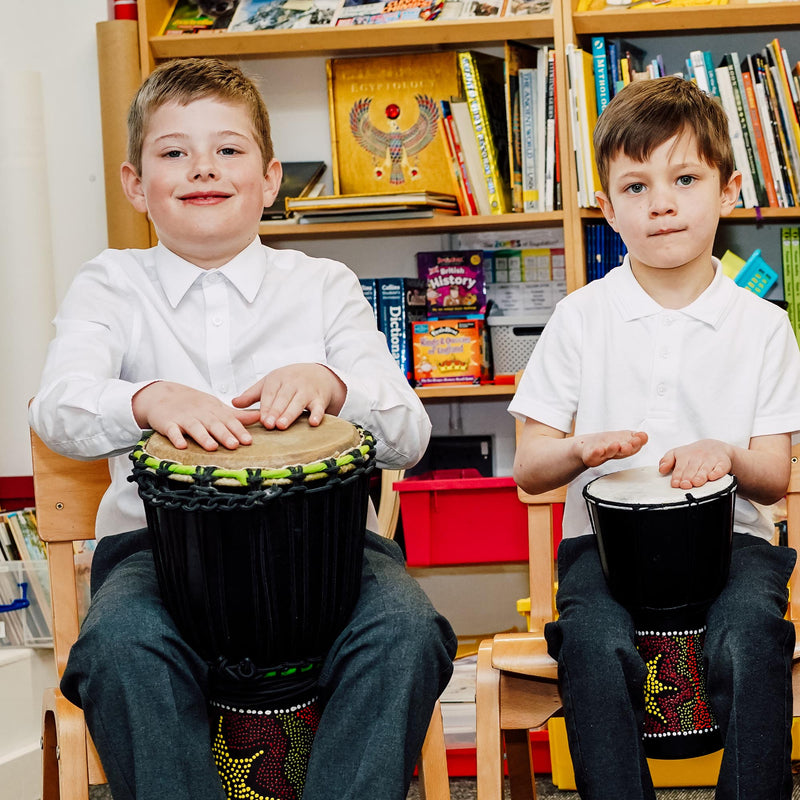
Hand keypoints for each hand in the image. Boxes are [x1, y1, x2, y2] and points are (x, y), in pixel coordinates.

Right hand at [132, 381, 260, 450]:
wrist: (163, 395)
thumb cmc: (195, 405)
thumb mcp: (217, 408)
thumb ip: (237, 415)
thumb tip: (260, 417)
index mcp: (214, 410)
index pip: (228, 420)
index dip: (238, 430)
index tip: (248, 441)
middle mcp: (200, 413)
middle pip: (213, 424)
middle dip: (224, 434)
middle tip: (235, 445)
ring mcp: (183, 418)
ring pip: (195, 427)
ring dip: (203, 437)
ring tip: (212, 447)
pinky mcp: (167, 423)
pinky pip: (172, 431)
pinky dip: (176, 437)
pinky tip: (181, 446)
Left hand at [232, 363, 346, 429]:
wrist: (318, 373)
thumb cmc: (290, 380)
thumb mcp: (270, 383)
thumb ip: (252, 394)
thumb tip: (233, 403)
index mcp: (278, 379)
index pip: (270, 393)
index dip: (266, 407)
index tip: (261, 420)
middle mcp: (293, 383)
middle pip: (283, 398)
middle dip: (276, 411)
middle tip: (269, 424)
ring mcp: (307, 390)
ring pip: (298, 402)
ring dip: (290, 413)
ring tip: (282, 425)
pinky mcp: (320, 398)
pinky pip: (319, 407)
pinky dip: (317, 414)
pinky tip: (313, 422)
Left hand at [572, 430, 648, 467]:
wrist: (587, 447)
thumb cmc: (608, 443)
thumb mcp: (624, 438)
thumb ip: (636, 437)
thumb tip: (644, 435)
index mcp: (625, 448)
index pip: (634, 447)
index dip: (638, 443)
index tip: (640, 438)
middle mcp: (615, 453)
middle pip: (623, 452)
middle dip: (627, 448)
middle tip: (630, 444)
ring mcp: (603, 454)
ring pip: (609, 453)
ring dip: (613, 449)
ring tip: (616, 445)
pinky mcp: (592, 456)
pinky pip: (594, 455)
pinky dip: (597, 453)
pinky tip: (599, 449)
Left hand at [658, 439, 731, 488]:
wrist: (714, 446)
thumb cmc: (693, 453)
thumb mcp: (677, 453)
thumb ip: (667, 460)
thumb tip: (661, 469)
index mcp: (685, 456)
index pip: (680, 467)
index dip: (677, 476)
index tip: (675, 484)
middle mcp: (697, 457)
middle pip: (692, 469)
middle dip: (688, 477)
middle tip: (685, 485)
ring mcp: (710, 460)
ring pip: (705, 469)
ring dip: (700, 476)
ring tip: (696, 482)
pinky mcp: (722, 463)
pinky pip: (720, 468)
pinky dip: (717, 472)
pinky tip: (712, 476)